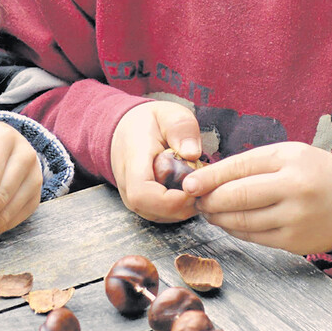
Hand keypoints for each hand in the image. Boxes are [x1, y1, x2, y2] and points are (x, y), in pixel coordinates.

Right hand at [110, 100, 201, 222]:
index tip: (193, 188)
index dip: (170, 199)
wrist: (126, 130)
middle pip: (154, 210)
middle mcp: (127, 184)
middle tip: (205, 187)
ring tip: (198, 186)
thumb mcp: (169, 113)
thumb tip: (192, 153)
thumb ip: (181, 128)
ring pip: (159, 216)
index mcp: (133, 160)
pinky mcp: (141, 204)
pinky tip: (189, 191)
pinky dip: (180, 208)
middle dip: (185, 205)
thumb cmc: (150, 122)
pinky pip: (161, 215)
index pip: (142, 193)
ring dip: (184, 208)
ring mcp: (131, 197)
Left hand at [183, 142, 331, 254]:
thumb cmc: (316, 173)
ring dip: (218, 217)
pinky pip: (254, 237)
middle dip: (209, 199)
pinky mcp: (295, 242)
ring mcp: (295, 217)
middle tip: (194, 199)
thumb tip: (209, 177)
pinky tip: (227, 223)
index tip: (188, 183)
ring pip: (242, 220)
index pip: (239, 167)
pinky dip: (235, 230)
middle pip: (237, 196)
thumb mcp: (290, 155)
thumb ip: (252, 163)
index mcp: (290, 158)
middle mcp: (293, 187)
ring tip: (207, 210)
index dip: (208, 177)